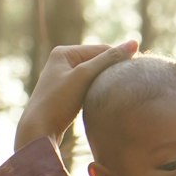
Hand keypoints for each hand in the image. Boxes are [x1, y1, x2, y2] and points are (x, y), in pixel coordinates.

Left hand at [15, 40, 137, 151]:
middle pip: (97, 63)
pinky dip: (98, 93)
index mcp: (63, 52)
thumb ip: (108, 59)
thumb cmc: (58, 102)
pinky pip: (88, 89)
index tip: (138, 72)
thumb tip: (134, 43)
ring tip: (121, 92)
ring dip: (106, 83)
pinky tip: (106, 101)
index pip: (100, 50)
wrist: (37, 132)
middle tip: (133, 83)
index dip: (119, 60)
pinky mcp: (64, 96)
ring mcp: (62, 80)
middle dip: (112, 72)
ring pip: (93, 77)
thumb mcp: (84, 76)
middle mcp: (60, 63)